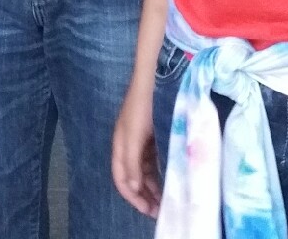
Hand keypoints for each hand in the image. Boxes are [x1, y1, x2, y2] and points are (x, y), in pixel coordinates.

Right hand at [110, 92, 161, 217]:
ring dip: (152, 186)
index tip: (148, 210)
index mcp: (120, 146)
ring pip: (144, 170)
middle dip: (144, 195)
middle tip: (160, 210)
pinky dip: (158, 172)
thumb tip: (133, 188)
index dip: (133, 197)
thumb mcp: (135, 135)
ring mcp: (140, 140)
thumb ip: (132, 162)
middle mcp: (128, 146)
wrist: (154, 77)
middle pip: (133, 177)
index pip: (122, 179)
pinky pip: (153, 160)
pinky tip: (168, 179)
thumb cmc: (142, 105)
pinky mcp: (152, 135)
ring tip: (165, 199)